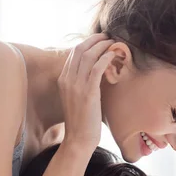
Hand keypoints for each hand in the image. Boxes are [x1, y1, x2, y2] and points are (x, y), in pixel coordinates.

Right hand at [58, 34, 114, 151]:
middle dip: (94, 40)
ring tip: (112, 43)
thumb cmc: (81, 122)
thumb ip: (81, 84)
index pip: (73, 53)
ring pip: (88, 56)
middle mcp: (67, 80)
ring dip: (102, 46)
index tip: (99, 40)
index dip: (87, 43)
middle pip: (80, 50)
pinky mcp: (88, 92)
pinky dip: (106, 58)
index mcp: (63, 80)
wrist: (78, 139)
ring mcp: (77, 86)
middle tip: (107, 37)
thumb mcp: (77, 99)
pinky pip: (97, 68)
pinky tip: (113, 55)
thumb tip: (95, 74)